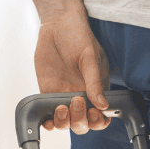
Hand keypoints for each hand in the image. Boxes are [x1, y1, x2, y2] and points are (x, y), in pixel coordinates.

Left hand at [34, 9, 111, 133]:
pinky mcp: (48, 91)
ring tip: (61, 108)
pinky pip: (48, 113)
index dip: (98, 121)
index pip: (101, 116)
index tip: (93, 112)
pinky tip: (47, 120)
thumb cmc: (79, 37)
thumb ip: (94, 82)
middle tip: (76, 101)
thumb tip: (102, 105)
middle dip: (80, 120)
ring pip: (66, 122)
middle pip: (83, 124)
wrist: (58, 24)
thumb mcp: (89, 57)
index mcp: (97, 90)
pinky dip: (48, 122)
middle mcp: (82, 96)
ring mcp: (64, 95)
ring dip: (64, 122)